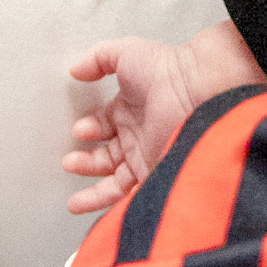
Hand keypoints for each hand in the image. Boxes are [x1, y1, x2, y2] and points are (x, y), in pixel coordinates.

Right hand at [61, 24, 257, 215]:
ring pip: (115, 184)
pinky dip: (116, 208)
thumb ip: (97, 59)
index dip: (88, 130)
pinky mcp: (156, 174)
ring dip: (94, 194)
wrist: (197, 87)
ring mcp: (148, 157)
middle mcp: (139, 137)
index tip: (78, 130)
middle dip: (85, 164)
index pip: (103, 127)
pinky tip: (99, 213)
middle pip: (106, 159)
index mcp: (129, 112)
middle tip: (69, 163)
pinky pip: (134, 197)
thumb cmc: (166, 69)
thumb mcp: (125, 53)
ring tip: (74, 203)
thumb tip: (75, 69)